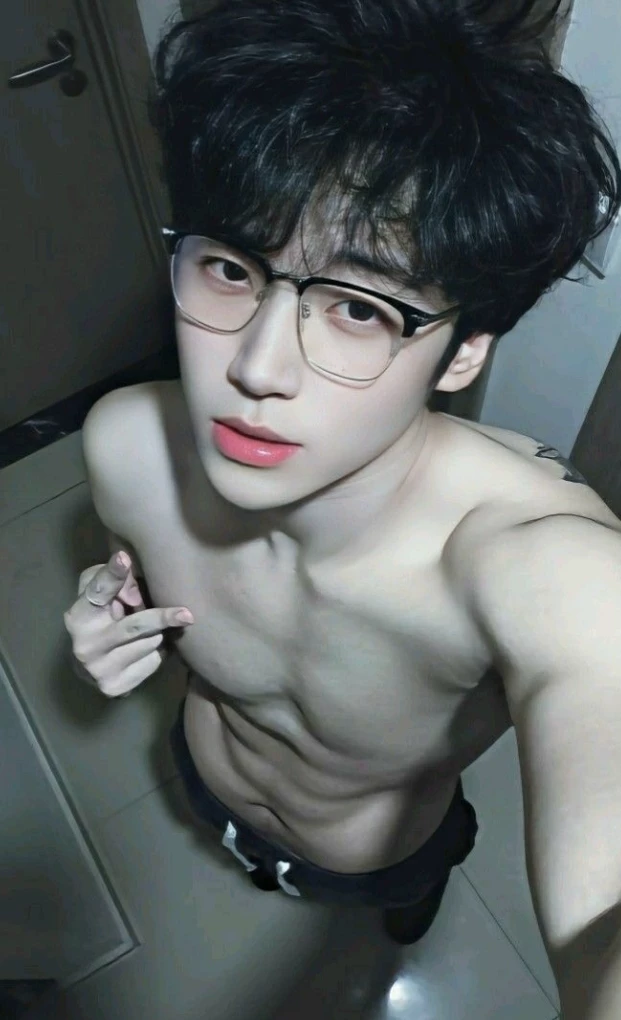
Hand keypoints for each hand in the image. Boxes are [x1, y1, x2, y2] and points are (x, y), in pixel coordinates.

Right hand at [63, 551, 193, 697]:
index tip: (124, 559)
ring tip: (150, 630)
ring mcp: (100, 669)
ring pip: (150, 643)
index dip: (113, 574)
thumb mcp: (101, 592)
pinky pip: (153, 662)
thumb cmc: (101, 616)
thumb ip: (115, 582)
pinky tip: (147, 649)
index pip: (98, 591)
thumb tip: (135, 596)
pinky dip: (158, 653)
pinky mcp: (116, 687)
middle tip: (186, 614)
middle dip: (162, 617)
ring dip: (158, 633)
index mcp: (79, 616)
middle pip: (135, 626)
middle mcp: (86, 645)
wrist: (90, 664)